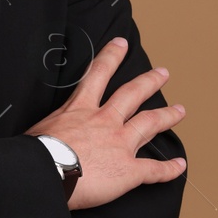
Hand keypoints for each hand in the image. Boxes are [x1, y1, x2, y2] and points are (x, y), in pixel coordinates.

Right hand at [24, 37, 186, 209]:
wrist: (46, 173)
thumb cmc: (37, 152)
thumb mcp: (41, 128)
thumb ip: (54, 127)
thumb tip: (47, 134)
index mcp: (80, 109)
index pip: (98, 75)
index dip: (111, 57)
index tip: (121, 44)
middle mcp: (105, 121)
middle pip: (133, 95)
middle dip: (150, 82)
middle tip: (163, 74)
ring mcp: (120, 144)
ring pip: (150, 124)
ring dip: (168, 117)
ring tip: (180, 111)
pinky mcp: (128, 170)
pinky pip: (154, 170)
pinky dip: (169, 169)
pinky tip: (180, 165)